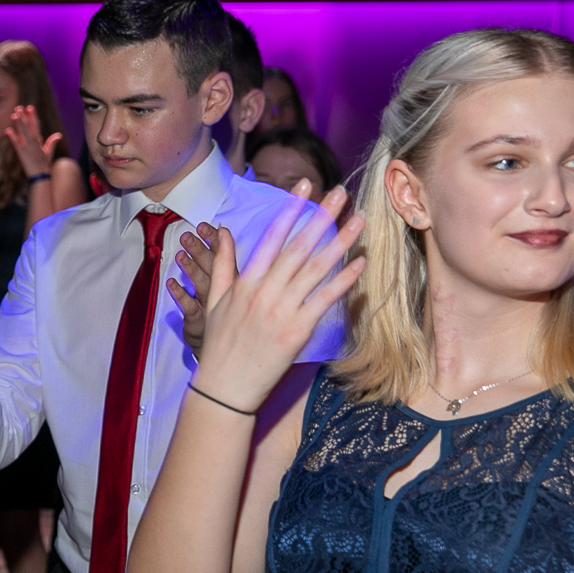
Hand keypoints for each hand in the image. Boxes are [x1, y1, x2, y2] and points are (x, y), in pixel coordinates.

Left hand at [3, 104, 61, 177]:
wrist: (40, 176)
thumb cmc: (44, 165)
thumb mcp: (49, 152)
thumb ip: (52, 142)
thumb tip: (59, 135)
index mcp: (39, 141)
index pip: (35, 126)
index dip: (32, 116)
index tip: (30, 108)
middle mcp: (33, 142)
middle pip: (28, 127)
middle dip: (24, 117)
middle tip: (19, 107)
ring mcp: (27, 148)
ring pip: (22, 133)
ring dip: (18, 123)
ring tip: (14, 114)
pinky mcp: (21, 154)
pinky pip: (16, 144)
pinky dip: (12, 137)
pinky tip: (7, 130)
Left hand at [165, 222, 218, 355]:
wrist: (225, 347)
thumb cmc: (226, 314)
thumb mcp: (230, 287)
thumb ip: (223, 263)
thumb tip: (220, 238)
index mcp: (233, 281)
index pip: (225, 257)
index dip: (215, 241)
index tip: (207, 226)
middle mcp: (223, 292)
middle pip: (213, 268)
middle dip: (200, 250)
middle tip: (189, 235)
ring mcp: (210, 307)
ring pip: (201, 284)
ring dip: (190, 268)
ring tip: (180, 254)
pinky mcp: (198, 321)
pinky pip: (188, 306)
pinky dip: (180, 294)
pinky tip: (171, 283)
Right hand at [194, 183, 364, 410]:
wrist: (224, 387)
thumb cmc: (219, 346)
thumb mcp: (214, 302)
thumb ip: (222, 265)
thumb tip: (222, 233)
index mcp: (246, 281)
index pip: (272, 236)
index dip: (291, 209)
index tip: (306, 186)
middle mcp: (264, 290)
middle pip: (298, 246)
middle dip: (321, 216)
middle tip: (341, 192)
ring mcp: (281, 310)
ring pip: (315, 268)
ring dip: (339, 241)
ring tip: (359, 219)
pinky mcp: (297, 330)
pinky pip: (324, 300)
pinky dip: (343, 280)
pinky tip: (359, 263)